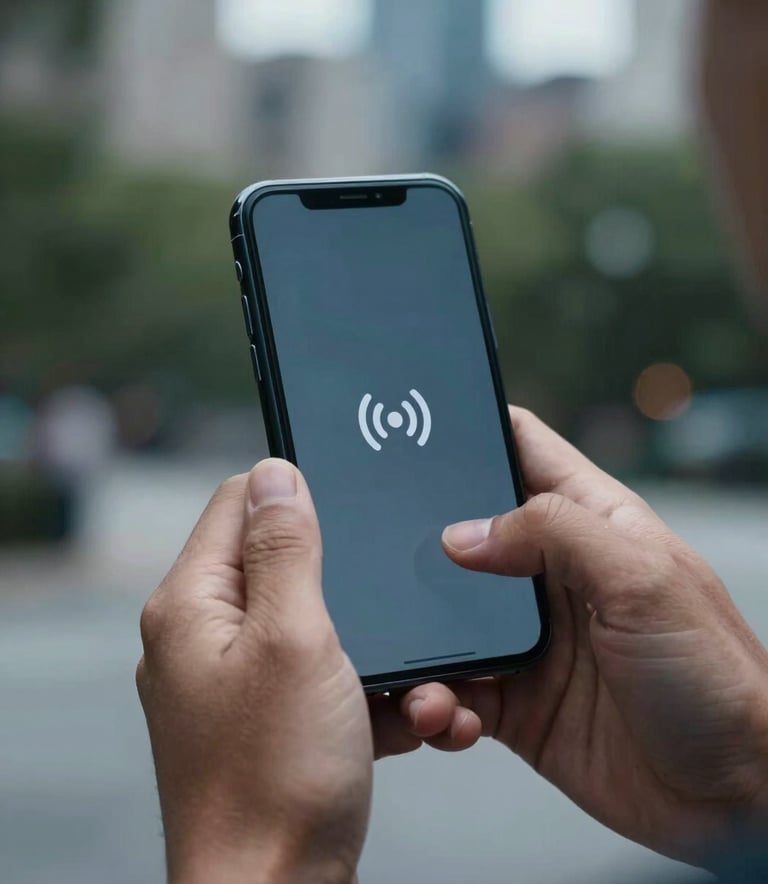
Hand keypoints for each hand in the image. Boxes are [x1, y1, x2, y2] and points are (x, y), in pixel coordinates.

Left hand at [137, 459, 371, 883]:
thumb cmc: (277, 781)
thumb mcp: (295, 639)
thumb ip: (285, 549)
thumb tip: (276, 475)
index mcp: (193, 606)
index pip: (238, 502)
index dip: (295, 494)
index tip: (349, 505)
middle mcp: (205, 639)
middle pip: (285, 566)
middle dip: (350, 587)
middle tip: (389, 616)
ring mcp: (237, 683)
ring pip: (318, 627)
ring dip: (370, 649)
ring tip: (408, 691)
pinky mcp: (270, 722)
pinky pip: (325, 679)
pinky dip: (365, 693)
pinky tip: (401, 720)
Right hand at [386, 408, 767, 863]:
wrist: (734, 799)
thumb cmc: (716, 678)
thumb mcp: (642, 580)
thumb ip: (553, 534)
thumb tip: (461, 533)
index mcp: (591, 522)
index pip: (523, 449)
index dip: (473, 430)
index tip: (417, 424)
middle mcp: (554, 574)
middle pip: (466, 531)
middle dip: (421, 540)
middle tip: (377, 553)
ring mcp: (531, 638)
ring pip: (447, 617)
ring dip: (421, 640)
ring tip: (418, 669)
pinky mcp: (515, 701)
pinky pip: (453, 689)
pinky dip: (436, 701)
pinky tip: (445, 714)